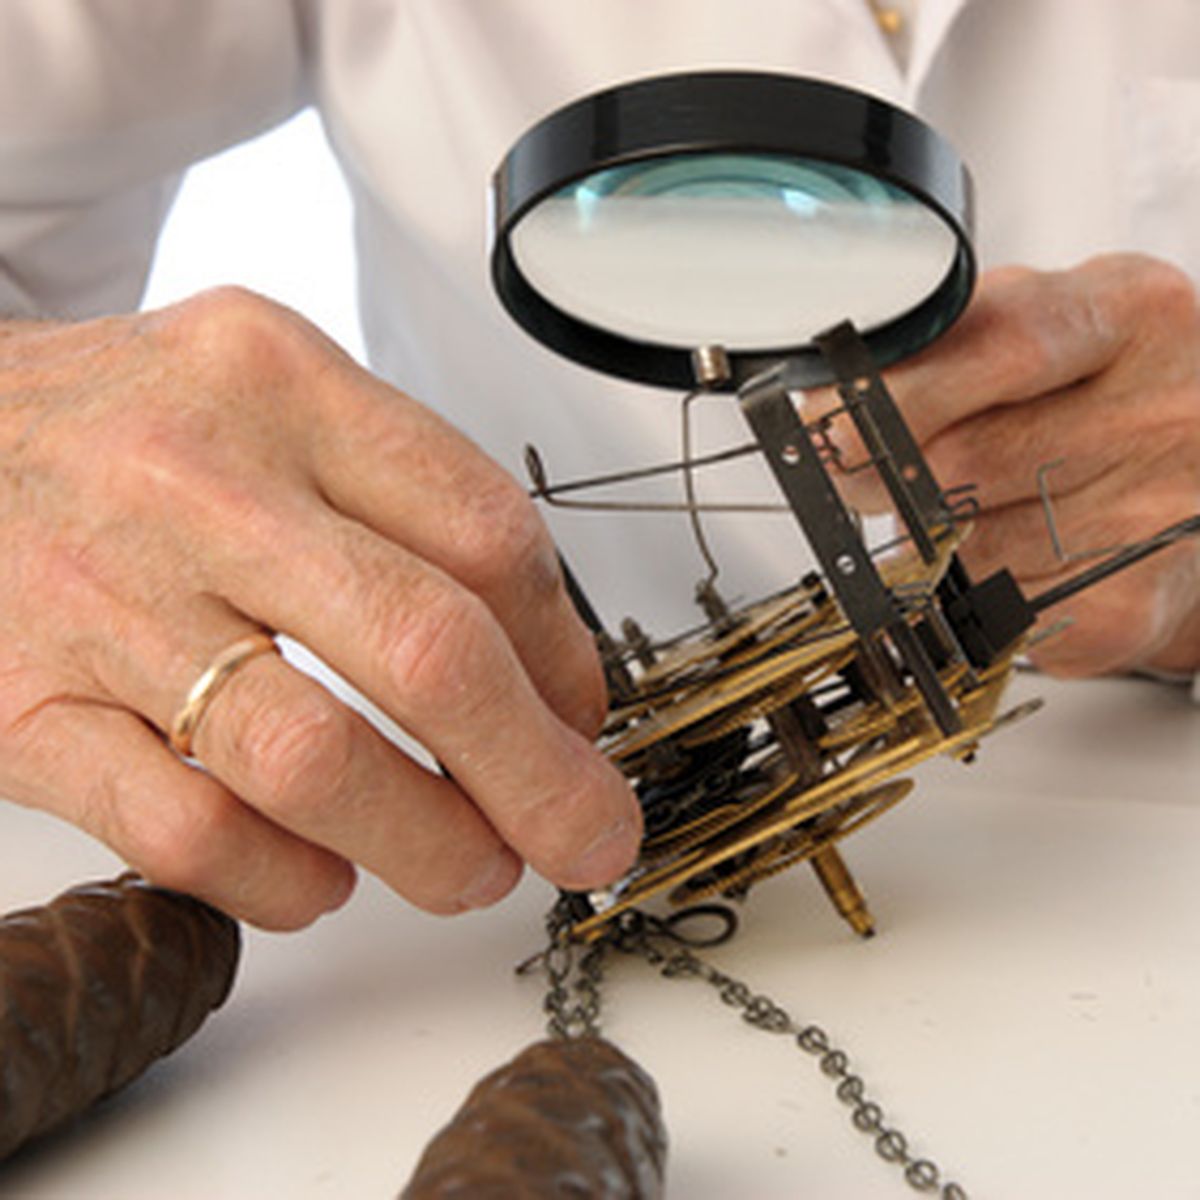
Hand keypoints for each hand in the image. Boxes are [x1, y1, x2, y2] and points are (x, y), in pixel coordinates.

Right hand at [0, 289, 640, 928]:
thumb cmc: (122, 429)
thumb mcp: (275, 402)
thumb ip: (403, 511)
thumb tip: (541, 675)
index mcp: (285, 387)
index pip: (485, 532)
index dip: (564, 653)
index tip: (582, 718)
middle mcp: (199, 482)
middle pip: (429, 650)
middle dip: (538, 773)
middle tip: (584, 833)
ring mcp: (104, 599)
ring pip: (316, 758)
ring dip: (429, 844)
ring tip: (474, 870)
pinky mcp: (22, 706)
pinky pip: (185, 829)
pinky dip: (282, 878)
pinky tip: (321, 875)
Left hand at [815, 254, 1199, 676]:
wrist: (1193, 490)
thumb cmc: (1095, 396)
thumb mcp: (1041, 327)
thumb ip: (948, 344)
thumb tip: (831, 404)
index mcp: (1133, 314)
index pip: (999, 346)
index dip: (896, 390)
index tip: (829, 416)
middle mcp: (1162, 413)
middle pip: (961, 461)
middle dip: (888, 475)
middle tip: (875, 472)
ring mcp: (1155, 516)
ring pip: (964, 544)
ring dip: (932, 535)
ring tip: (973, 507)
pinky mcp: (1129, 606)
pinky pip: (991, 607)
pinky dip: (969, 589)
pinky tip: (1007, 558)